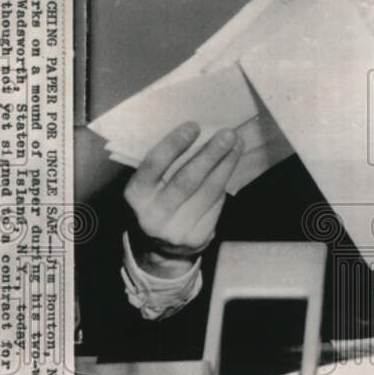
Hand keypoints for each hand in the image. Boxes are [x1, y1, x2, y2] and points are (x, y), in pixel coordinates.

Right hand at [123, 121, 243, 274]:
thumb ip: (166, 165)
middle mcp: (154, 214)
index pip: (154, 165)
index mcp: (136, 195)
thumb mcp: (148, 186)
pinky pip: (217, 205)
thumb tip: (201, 135)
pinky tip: (230, 168)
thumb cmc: (155, 203)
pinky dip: (224, 184)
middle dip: (211, 154)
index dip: (174, 144)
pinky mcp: (198, 238)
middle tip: (228, 134)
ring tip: (237, 145)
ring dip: (226, 166)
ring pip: (208, 192)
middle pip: (187, 180)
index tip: (194, 126)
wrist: (157, 249)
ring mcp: (176, 229)